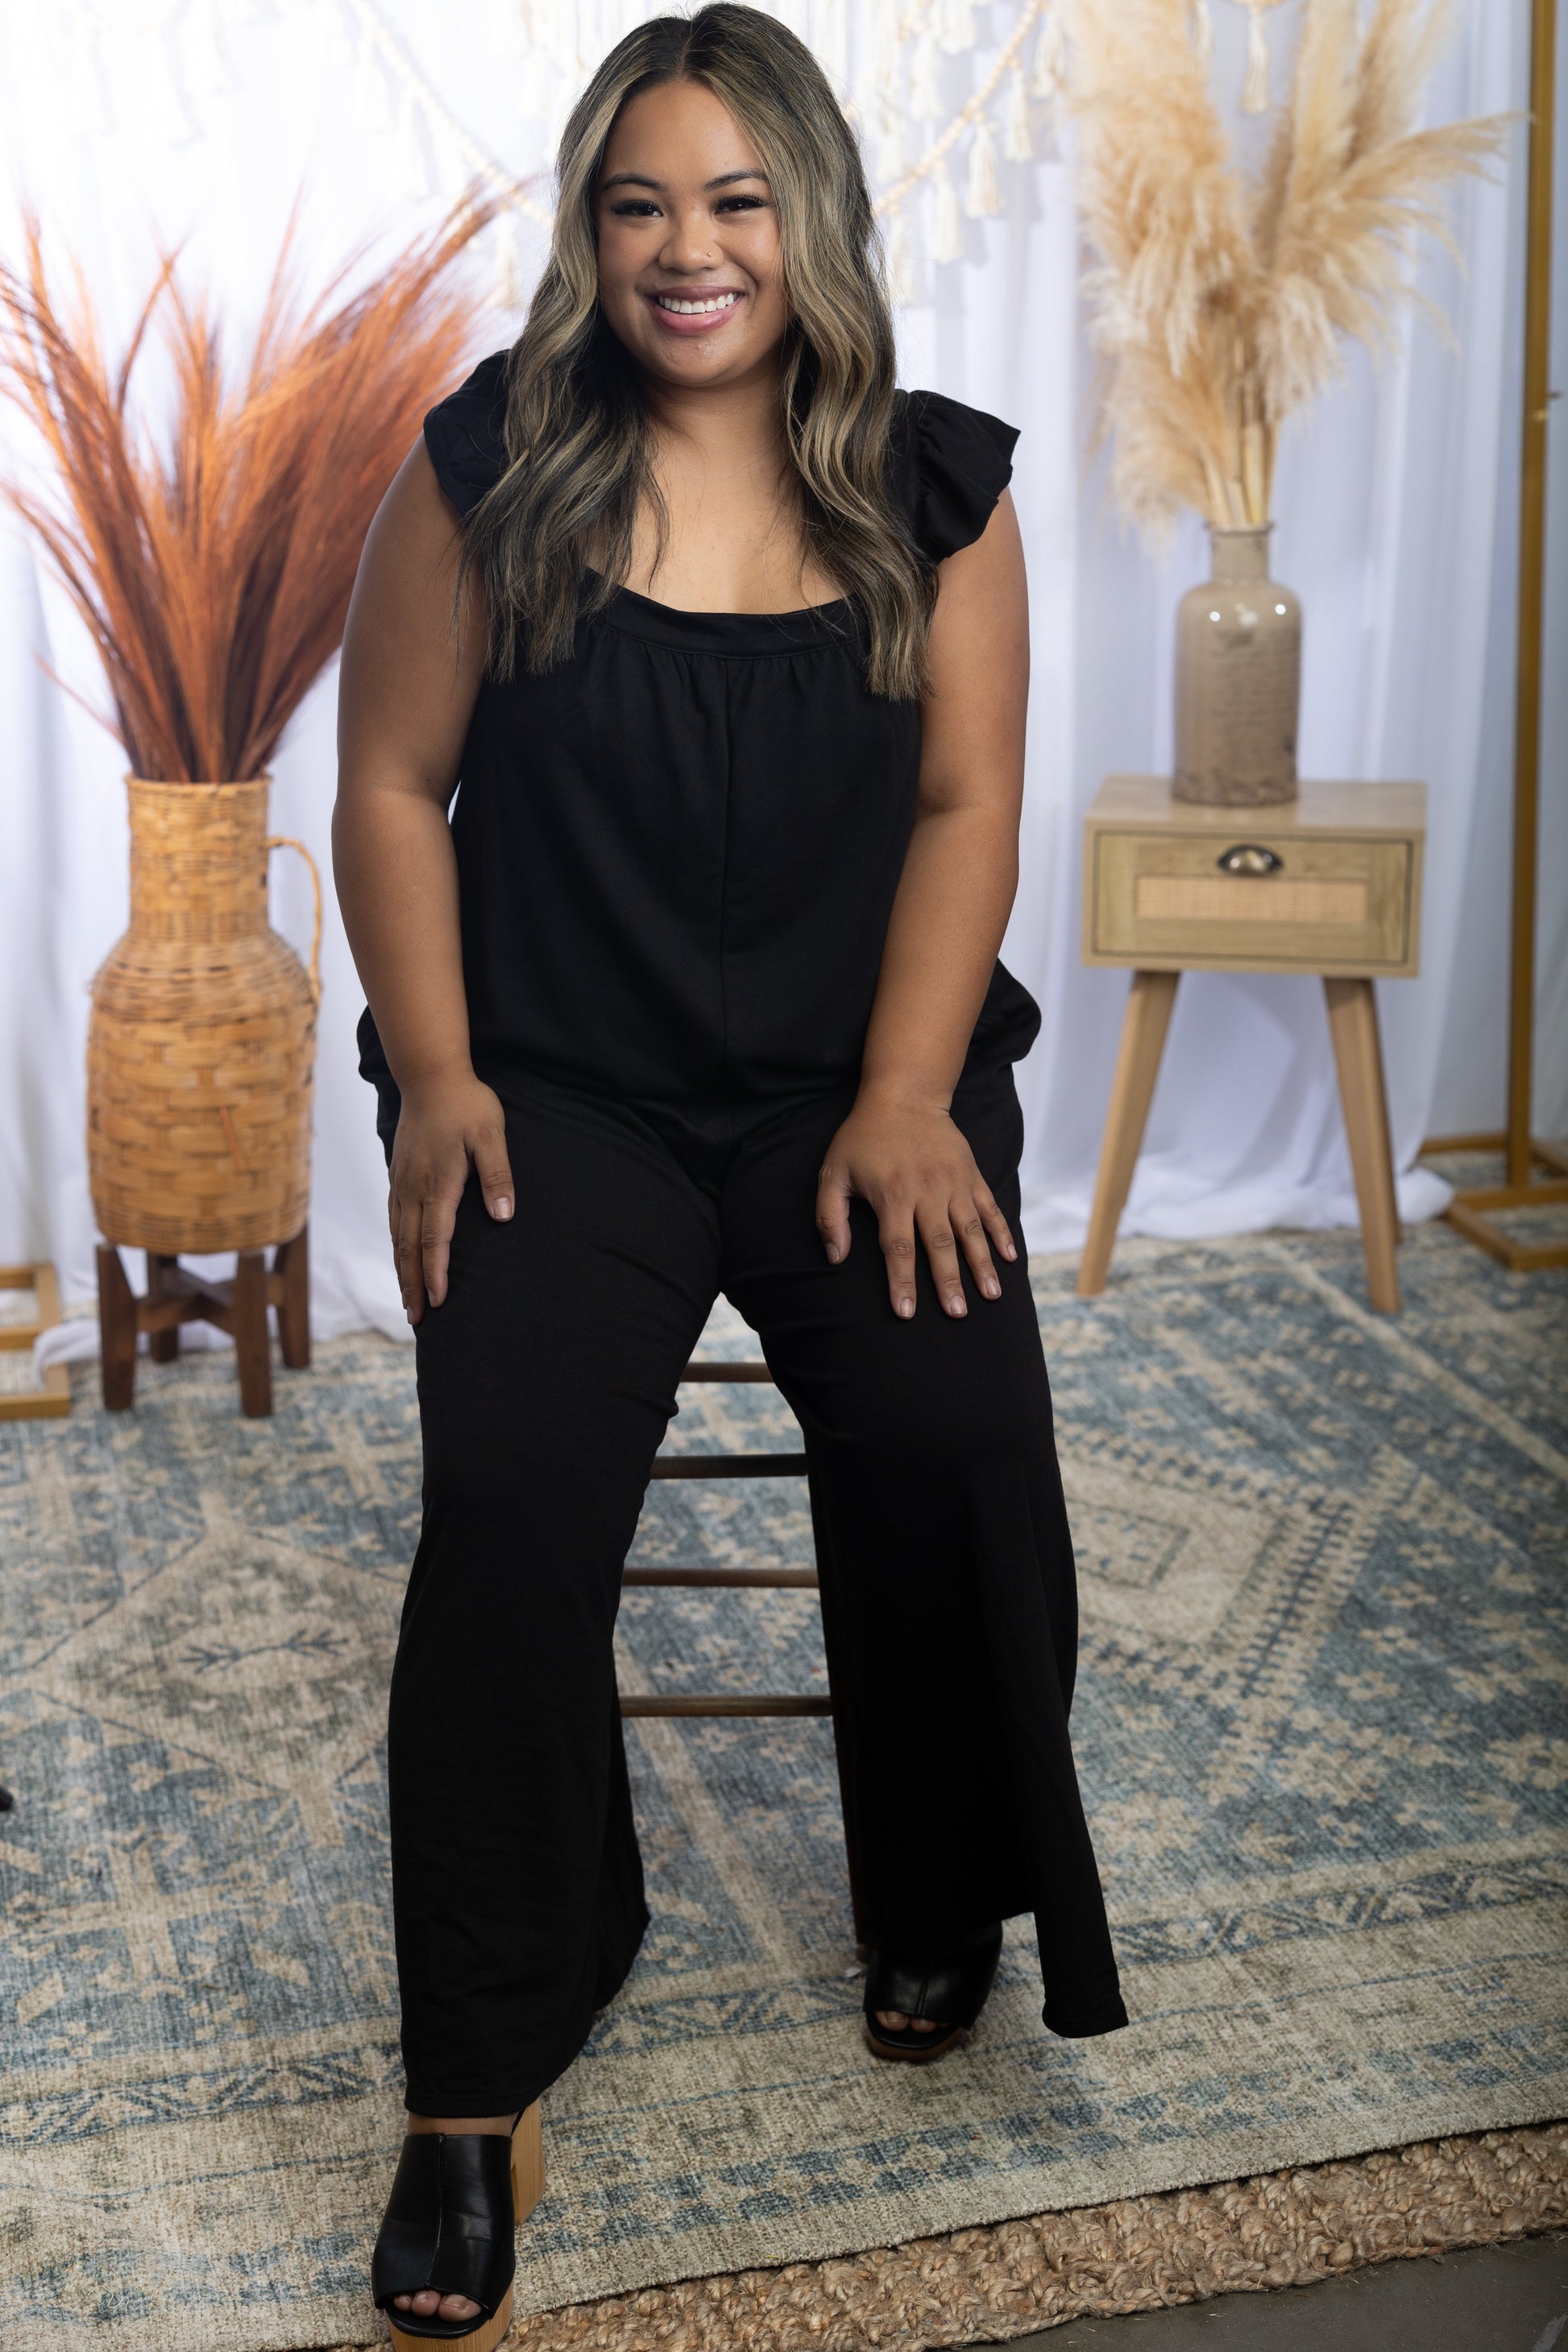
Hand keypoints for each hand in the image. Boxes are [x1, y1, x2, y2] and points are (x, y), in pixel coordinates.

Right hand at [388, 1068, 513, 1323]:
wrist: (429, 1076)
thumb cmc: (467, 1105)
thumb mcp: (491, 1136)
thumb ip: (497, 1177)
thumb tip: (504, 1217)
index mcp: (439, 1184)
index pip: (436, 1239)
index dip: (436, 1273)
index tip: (437, 1302)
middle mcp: (414, 1189)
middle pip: (410, 1247)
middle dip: (413, 1285)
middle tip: (416, 1319)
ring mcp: (402, 1182)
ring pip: (398, 1236)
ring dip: (402, 1270)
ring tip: (406, 1299)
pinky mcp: (398, 1175)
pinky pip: (393, 1219)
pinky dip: (396, 1246)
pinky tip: (401, 1256)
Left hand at [815, 1091, 1016, 1318]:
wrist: (904, 1096)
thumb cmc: (863, 1138)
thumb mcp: (833, 1172)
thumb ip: (830, 1216)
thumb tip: (835, 1257)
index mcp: (892, 1195)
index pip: (897, 1247)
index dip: (901, 1281)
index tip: (905, 1312)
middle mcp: (927, 1192)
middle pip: (939, 1244)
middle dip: (948, 1281)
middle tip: (956, 1314)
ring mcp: (953, 1184)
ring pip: (970, 1230)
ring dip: (981, 1264)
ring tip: (991, 1295)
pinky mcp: (971, 1176)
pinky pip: (989, 1208)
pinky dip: (1001, 1233)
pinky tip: (1009, 1259)